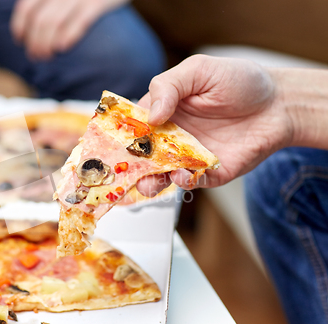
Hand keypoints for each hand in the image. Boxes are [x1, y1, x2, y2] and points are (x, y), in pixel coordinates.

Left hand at [10, 0, 127, 60]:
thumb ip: (47, 5)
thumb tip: (27, 30)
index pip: (26, 6)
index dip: (19, 25)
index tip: (19, 41)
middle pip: (40, 19)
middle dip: (34, 42)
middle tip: (35, 56)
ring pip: (55, 22)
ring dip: (47, 44)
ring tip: (46, 57)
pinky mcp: (98, 3)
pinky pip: (80, 20)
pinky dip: (69, 35)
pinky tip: (62, 48)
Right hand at [136, 55, 293, 195]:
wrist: (280, 104)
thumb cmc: (240, 81)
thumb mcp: (199, 70)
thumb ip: (169, 87)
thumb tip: (150, 117)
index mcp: (164, 110)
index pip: (134, 125)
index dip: (122, 135)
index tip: (114, 144)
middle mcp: (172, 135)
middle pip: (143, 155)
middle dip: (132, 165)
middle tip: (127, 170)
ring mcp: (189, 155)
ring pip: (161, 174)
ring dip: (152, 181)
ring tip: (152, 182)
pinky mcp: (209, 171)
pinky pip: (191, 181)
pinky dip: (184, 182)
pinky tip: (184, 174)